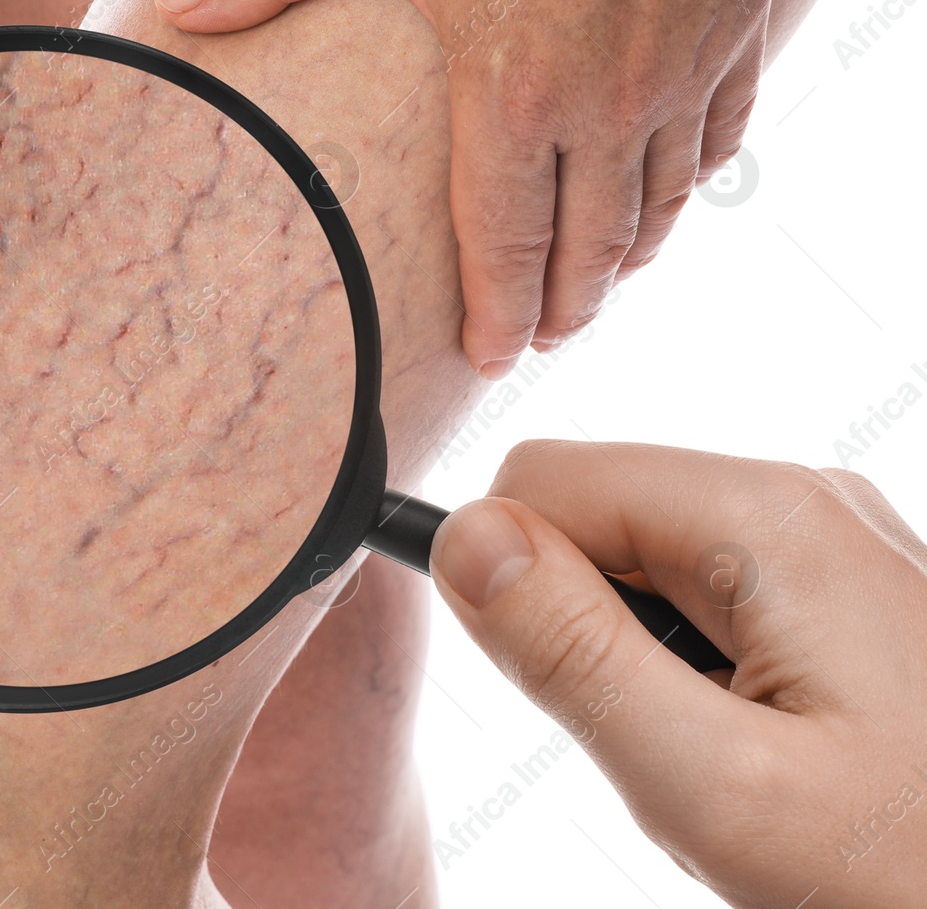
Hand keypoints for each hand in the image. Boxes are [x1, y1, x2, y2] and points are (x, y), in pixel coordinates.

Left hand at [153, 0, 775, 375]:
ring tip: (595, 289)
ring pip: (659, 209)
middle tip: (542, 342)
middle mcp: (605, 103)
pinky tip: (659, 203)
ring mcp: (679, 72)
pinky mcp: (733, 32)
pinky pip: (718, 143)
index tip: (492, 358)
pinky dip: (686, 187)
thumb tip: (171, 4)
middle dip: (564, 312)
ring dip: (625, 261)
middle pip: (589, 250)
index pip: (507, 248)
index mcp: (510, 95)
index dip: (499, 318)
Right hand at [429, 442, 926, 906]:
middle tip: (662, 745)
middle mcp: (803, 501)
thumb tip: (463, 539)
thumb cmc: (908, 871)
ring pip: (646, 558)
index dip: (512, 581)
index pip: (543, 478)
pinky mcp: (846, 588)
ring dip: (640, 658)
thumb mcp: (714, 787)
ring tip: (720, 759)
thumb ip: (573, 652)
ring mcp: (833, 543)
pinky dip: (695, 666)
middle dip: (583, 625)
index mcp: (767, 518)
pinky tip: (759, 745)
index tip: (562, 688)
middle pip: (596, 512)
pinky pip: (709, 592)